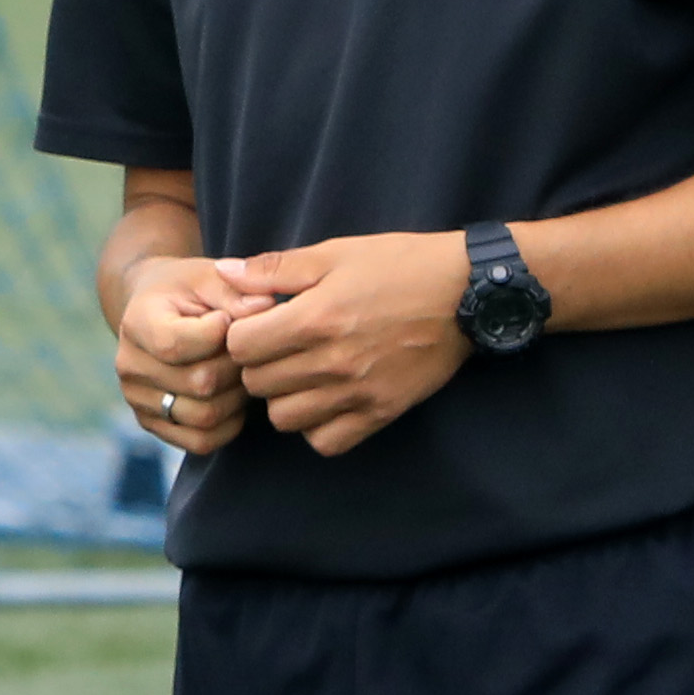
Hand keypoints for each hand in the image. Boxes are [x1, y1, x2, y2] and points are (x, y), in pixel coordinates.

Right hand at [111, 251, 251, 455]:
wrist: (156, 310)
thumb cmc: (189, 291)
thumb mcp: (210, 277)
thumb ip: (237, 290)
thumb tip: (266, 308)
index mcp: (137, 323)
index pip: (177, 345)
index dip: (220, 334)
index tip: (229, 318)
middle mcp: (129, 366)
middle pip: (200, 383)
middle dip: (237, 366)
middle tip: (247, 349)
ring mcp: (137, 400)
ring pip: (204, 416)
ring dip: (236, 396)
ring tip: (240, 371)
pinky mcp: (152, 424)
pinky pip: (201, 440)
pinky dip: (229, 424)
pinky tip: (232, 396)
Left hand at [216, 230, 471, 454]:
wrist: (468, 292)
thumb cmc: (401, 265)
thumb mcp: (336, 253)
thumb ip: (275, 268)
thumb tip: (225, 273)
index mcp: (315, 319)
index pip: (240, 348)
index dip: (241, 335)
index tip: (259, 325)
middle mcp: (333, 361)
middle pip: (257, 385)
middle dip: (259, 366)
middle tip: (279, 349)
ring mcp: (358, 392)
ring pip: (284, 418)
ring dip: (284, 398)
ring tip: (301, 374)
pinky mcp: (382, 412)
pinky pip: (325, 441)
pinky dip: (318, 427)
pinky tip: (326, 400)